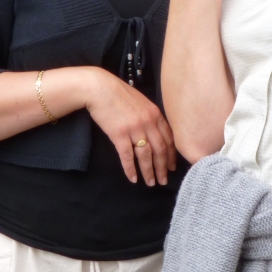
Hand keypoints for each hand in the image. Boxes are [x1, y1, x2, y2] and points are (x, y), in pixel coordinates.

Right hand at [83, 68, 176, 184]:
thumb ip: (151, 116)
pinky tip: (133, 178)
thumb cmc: (119, 94)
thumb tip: (156, 132)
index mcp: (155, 114)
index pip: (169, 138)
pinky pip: (127, 156)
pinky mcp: (119, 134)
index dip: (172, 155)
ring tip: (150, 183)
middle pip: (160, 150)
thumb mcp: (141, 102)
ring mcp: (134, 128)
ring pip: (146, 155)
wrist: (99, 88)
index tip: (172, 167)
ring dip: (149, 171)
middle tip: (163, 181)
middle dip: (163, 168)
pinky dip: (130, 169)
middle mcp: (148, 122)